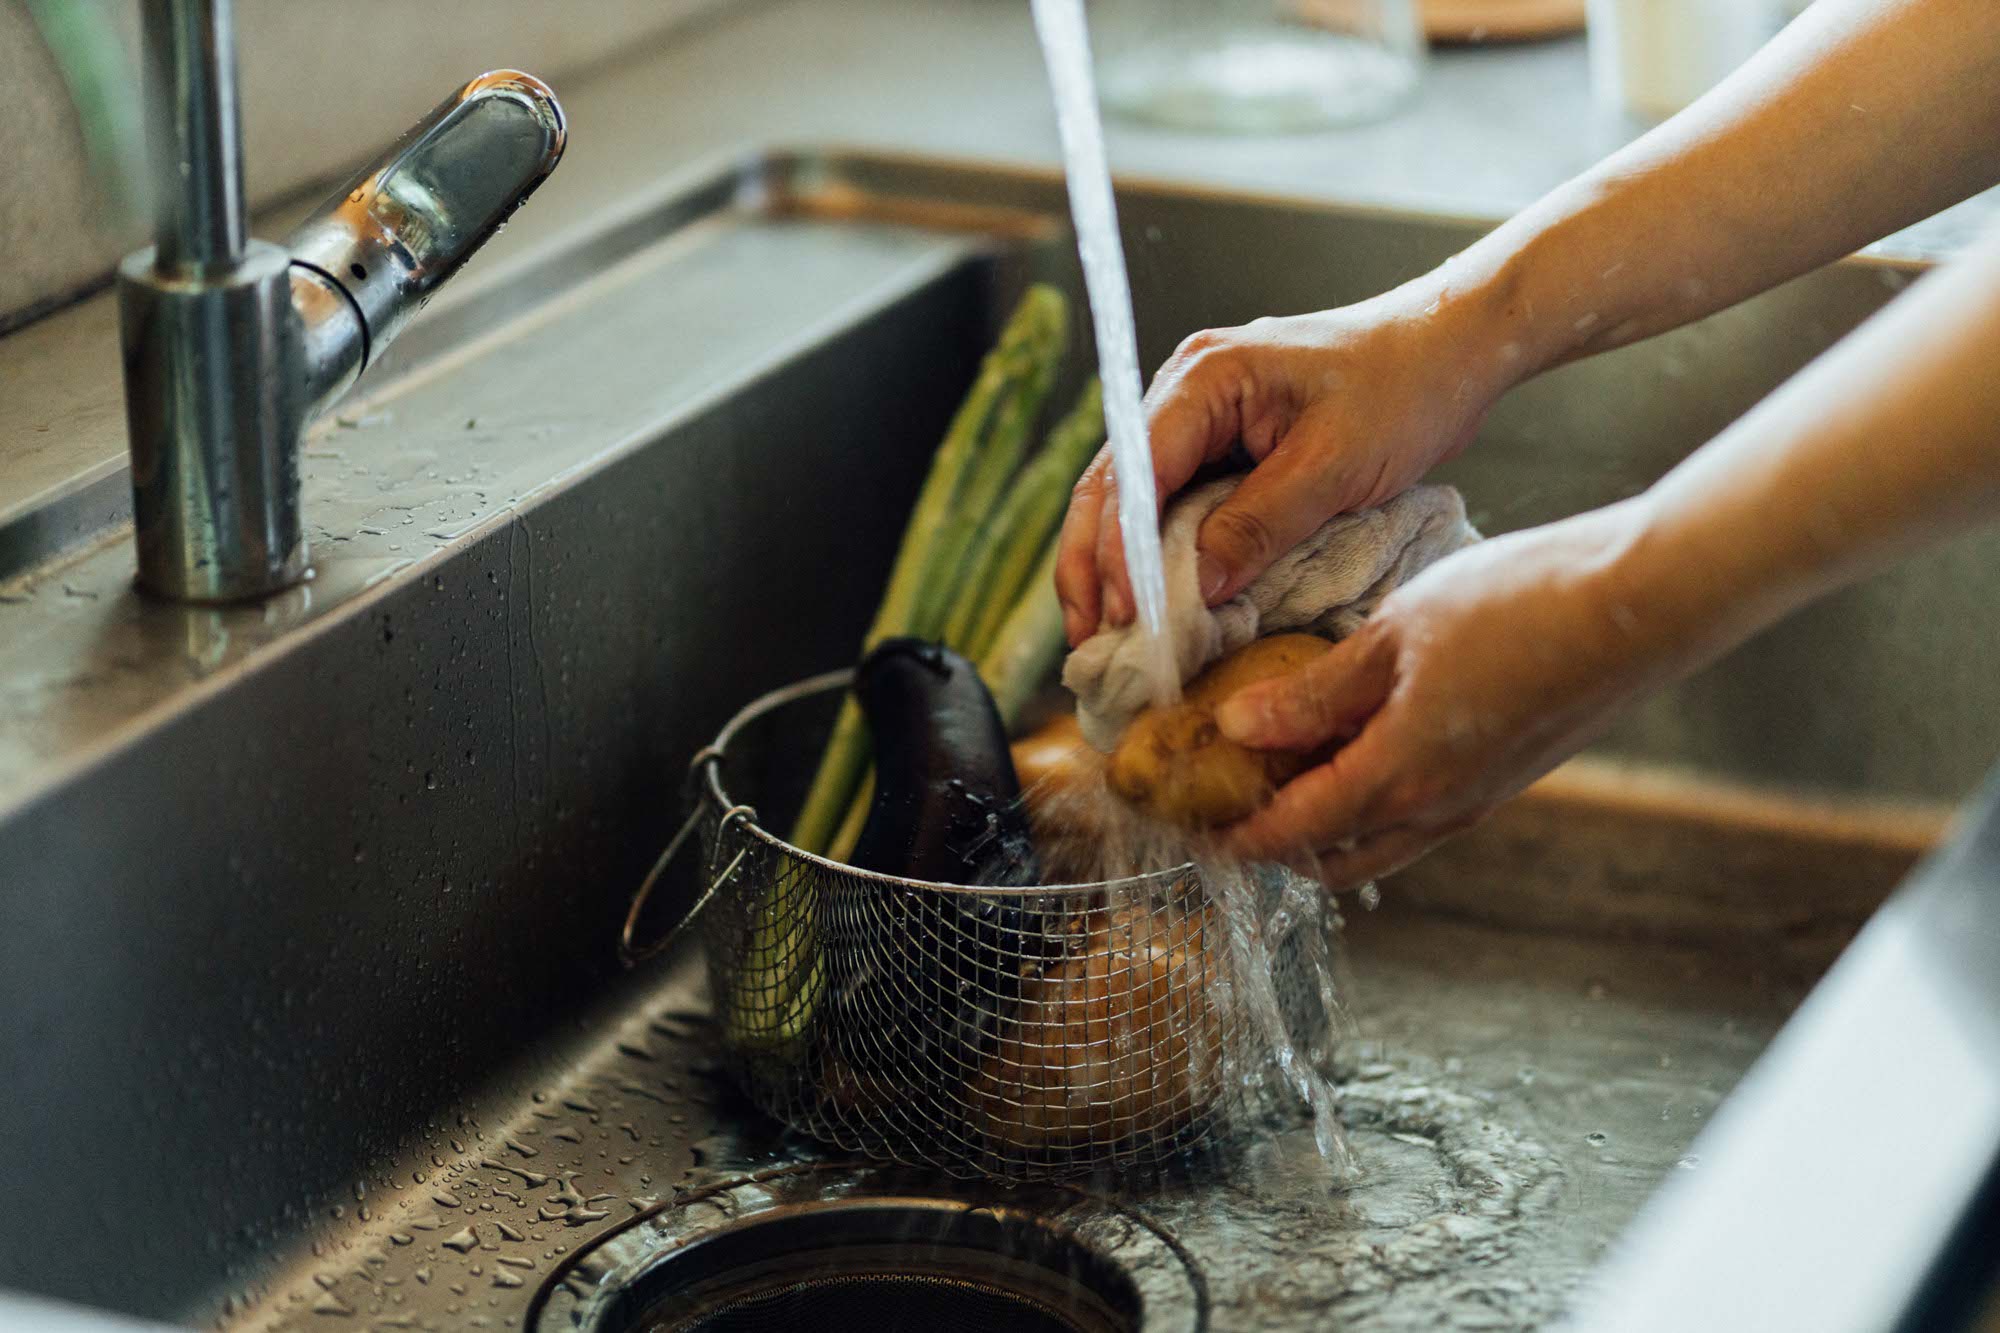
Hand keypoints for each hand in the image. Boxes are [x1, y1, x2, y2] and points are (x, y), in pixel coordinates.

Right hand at [1055, 276, 1519, 646]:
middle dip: (1092, 564)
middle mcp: (1184, 392)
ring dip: (1113, 565)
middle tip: (1089, 639)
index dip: (1121, 549)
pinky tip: (1151, 602)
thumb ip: (1259, 524)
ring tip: (1100, 634)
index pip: (1136, 471)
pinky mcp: (1222, 446)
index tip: (1125, 616)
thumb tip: (1196, 588)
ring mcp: (1198, 419)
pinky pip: (1172, 505)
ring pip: (1130, 499)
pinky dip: (1156, 555)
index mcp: (1203, 378)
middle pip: (1111, 485)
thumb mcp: (1335, 466)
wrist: (1450, 348)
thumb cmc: (1403, 389)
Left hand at [1214, 501, 1705, 887]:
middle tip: (1230, 812)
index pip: (1291, 833)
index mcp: (1398, 778)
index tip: (1191, 830)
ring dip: (1328, 829)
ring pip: (1382, 843)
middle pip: (1335, 860)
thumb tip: (1236, 726)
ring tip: (1285, 779)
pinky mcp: (1507, 776)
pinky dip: (1374, 804)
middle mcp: (1437, 809)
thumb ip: (1313, 690)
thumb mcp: (1395, 634)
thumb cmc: (1518, 605)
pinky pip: (1422, 814)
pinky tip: (1361, 747)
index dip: (1234, 839)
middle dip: (1276, 849)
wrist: (1641, 604)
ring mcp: (1478, 799)